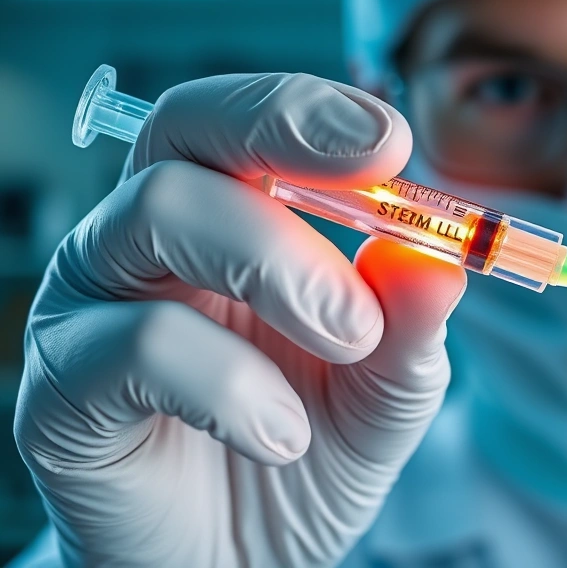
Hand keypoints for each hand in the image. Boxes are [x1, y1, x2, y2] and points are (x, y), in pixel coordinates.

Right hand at [14, 73, 465, 566]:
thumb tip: (437, 256)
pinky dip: (233, 386)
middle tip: (381, 235)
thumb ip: (410, 321)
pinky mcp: (61, 390)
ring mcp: (93, 305)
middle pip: (186, 129)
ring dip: (278, 269)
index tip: (391, 142)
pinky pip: (136, 345)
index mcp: (225, 215)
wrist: (237, 560)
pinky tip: (280, 438)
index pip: (244, 120)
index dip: (309, 112)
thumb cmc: (306, 450)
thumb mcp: (384, 386)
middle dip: (286, 150)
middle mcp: (147, 238)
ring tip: (348, 348)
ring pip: (158, 211)